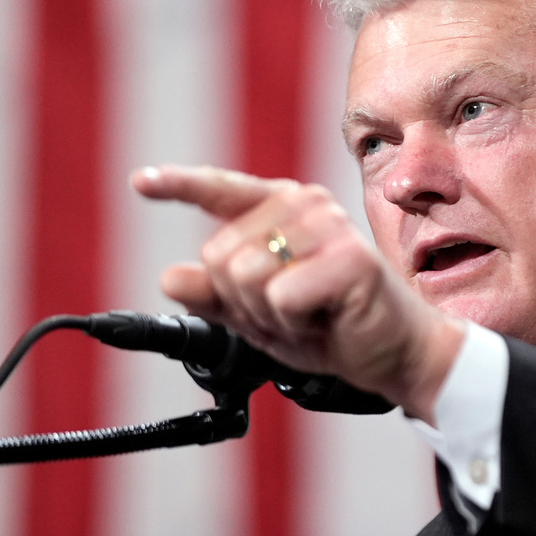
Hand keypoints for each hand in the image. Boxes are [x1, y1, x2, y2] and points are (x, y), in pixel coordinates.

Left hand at [131, 164, 462, 423]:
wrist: (394, 354)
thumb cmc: (332, 326)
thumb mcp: (260, 315)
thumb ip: (216, 295)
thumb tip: (171, 278)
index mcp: (283, 208)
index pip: (222, 190)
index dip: (179, 185)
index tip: (140, 182)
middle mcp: (305, 205)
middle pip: (217, 255)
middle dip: (241, 303)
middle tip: (289, 313)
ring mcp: (329, 226)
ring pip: (243, 276)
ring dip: (267, 316)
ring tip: (309, 316)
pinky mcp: (349, 258)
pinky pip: (280, 297)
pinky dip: (294, 324)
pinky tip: (327, 320)